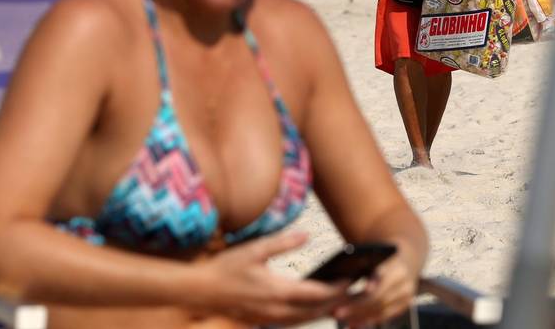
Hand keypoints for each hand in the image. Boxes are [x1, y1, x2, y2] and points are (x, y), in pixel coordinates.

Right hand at [192, 231, 349, 325]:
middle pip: (315, 311)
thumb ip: (283, 242)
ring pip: (304, 320)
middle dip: (337, 302)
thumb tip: (307, 235)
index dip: (337, 288)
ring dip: (323, 312)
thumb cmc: (226, 267)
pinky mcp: (262, 321)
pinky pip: (291, 323)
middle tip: (355, 292)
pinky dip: (307, 317)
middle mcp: (275, 310)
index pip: (316, 294)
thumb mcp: (255, 248)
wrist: (199, 290)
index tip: (352, 279)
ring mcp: (268, 318)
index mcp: (277, 291)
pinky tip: (313, 309)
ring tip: (340, 301)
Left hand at [332, 252, 419, 326]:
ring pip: (381, 311)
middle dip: (356, 308)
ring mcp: (406, 296)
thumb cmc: (383, 256)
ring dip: (360, 317)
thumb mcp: (374, 255)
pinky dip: (367, 321)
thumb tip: (340, 273)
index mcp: (397, 267)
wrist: (407, 259)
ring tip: (342, 319)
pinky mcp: (403, 306)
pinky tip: (353, 324)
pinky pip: (384, 317)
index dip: (366, 291)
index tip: (347, 297)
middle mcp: (405, 283)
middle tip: (337, 312)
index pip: (381, 281)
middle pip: (379, 299)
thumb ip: (361, 262)